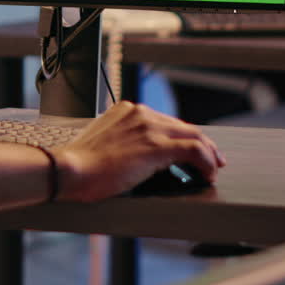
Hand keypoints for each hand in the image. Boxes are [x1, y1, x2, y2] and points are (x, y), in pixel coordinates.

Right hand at [56, 101, 225, 201]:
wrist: (71, 169)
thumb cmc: (81, 165)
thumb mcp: (104, 142)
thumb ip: (124, 141)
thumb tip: (141, 158)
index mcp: (127, 110)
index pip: (166, 121)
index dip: (183, 137)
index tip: (191, 150)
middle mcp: (140, 113)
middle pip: (184, 127)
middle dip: (202, 144)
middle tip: (212, 161)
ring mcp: (149, 128)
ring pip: (194, 136)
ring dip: (208, 154)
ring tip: (213, 170)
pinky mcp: (157, 146)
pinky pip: (195, 150)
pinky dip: (206, 162)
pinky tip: (207, 174)